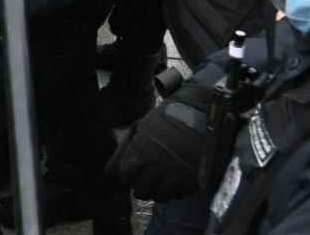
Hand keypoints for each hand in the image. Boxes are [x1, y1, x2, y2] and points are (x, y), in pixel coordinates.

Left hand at [105, 84, 211, 200]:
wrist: (199, 112)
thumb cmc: (165, 120)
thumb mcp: (139, 128)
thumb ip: (122, 151)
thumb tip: (110, 174)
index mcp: (142, 149)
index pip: (126, 177)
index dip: (127, 177)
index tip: (131, 174)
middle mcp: (158, 164)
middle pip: (141, 191)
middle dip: (140, 187)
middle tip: (145, 180)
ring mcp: (177, 173)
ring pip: (160, 197)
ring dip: (157, 192)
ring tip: (159, 182)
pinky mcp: (193, 178)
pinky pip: (179, 195)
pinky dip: (175, 192)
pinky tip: (174, 181)